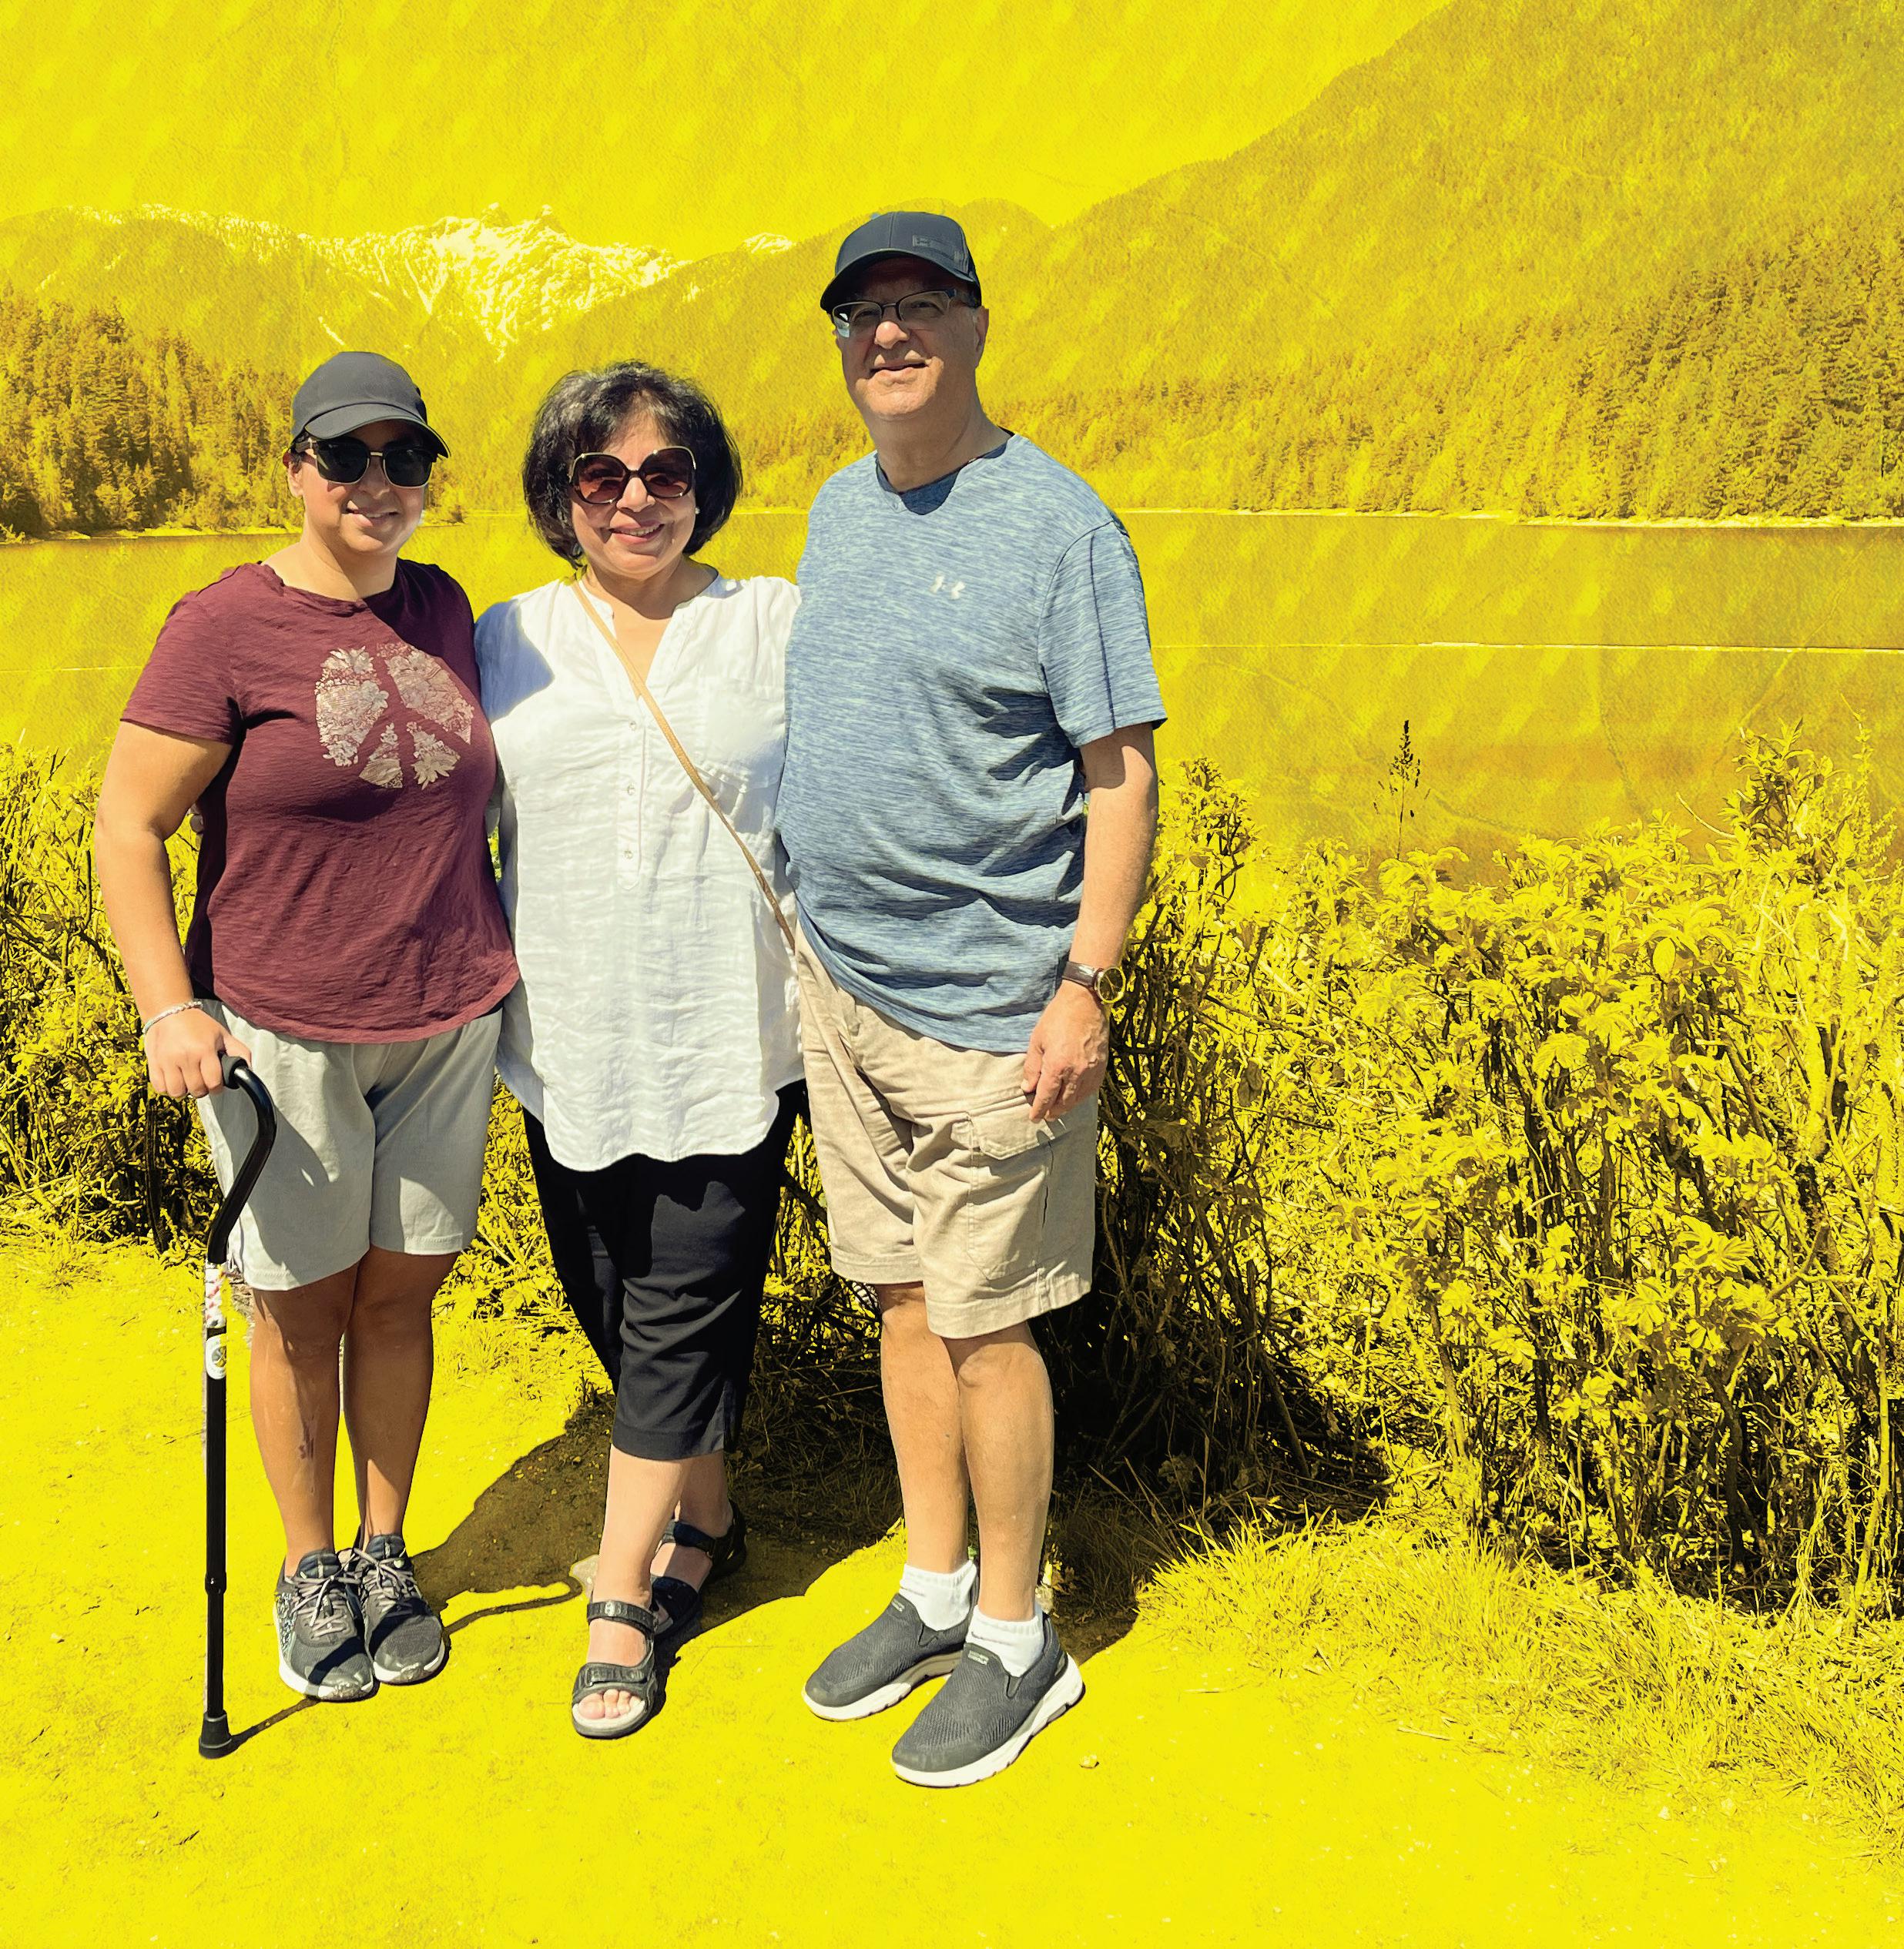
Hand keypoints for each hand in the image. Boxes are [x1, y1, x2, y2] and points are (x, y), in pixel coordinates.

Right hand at [145, 1009, 249, 1099]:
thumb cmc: (198, 1025)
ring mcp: (167, 1061)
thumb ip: (239, 1052)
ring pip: (177, 1093)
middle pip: (196, 1090)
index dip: (217, 1088)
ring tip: (187, 1080)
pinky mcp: (154, 1063)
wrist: (168, 1012)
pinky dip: (167, 1088)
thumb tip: (248, 1069)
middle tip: (202, 1081)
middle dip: (202, 1089)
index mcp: (204, 1050)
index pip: (213, 1082)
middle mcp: (185, 1057)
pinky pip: (160, 1088)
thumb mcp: (223, 1035)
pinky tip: (174, 1078)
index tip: (216, 1084)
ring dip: (184, 1090)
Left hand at [1022, 982, 1108, 1121]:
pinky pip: (1091, 1089)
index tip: (1034, 1118)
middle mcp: (1075, 1072)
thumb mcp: (1037, 1041)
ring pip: (1079, 1098)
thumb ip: (1032, 1067)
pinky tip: (1076, 1097)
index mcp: (1057, 1066)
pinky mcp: (1101, 1066)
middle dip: (1053, 1112)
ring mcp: (1091, 1070)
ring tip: (1059, 1110)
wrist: (1085, 1003)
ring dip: (1067, 1107)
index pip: (1046, 1096)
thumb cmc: (1057, 1018)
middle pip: (1063, 1102)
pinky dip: (1082, 1097)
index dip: (1039, 1109)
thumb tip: (1028, 1088)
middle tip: (1045, 1116)